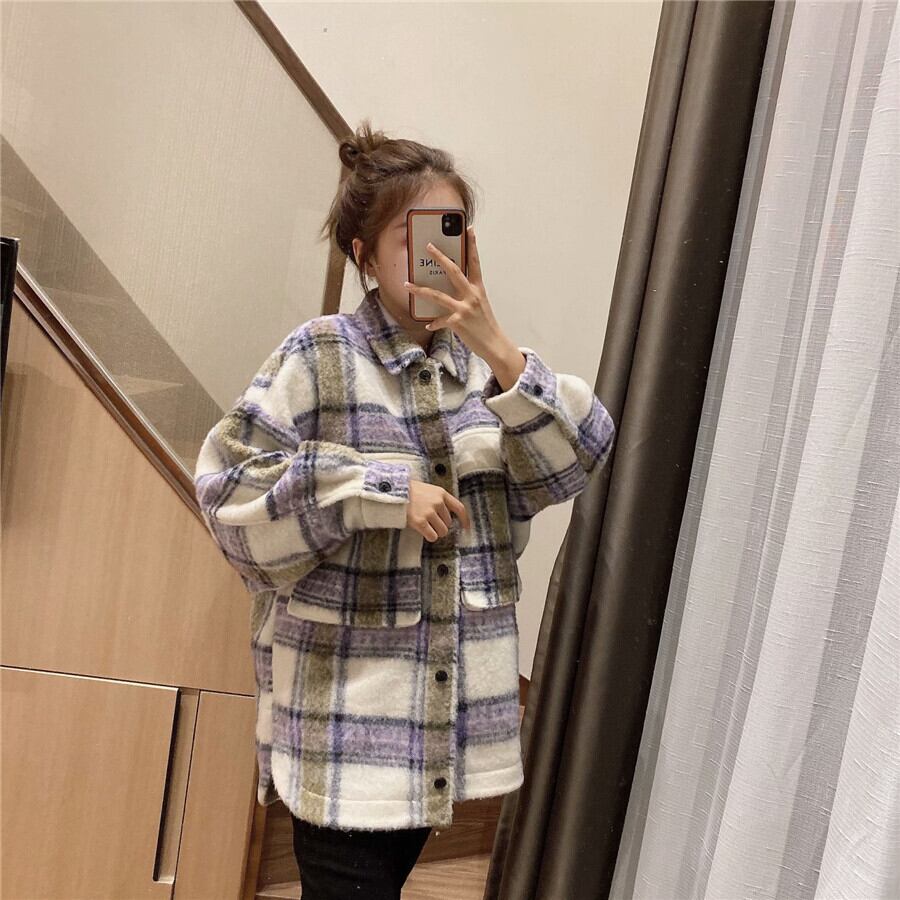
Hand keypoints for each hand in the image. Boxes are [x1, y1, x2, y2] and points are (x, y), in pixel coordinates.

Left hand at [403, 226, 514, 363]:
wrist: (495, 345)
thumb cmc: (485, 325)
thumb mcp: (480, 305)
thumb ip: (467, 295)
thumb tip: (450, 290)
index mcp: (478, 289)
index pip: (475, 262)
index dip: (472, 245)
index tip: (468, 229)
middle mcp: (472, 295)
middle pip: (454, 271)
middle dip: (440, 257)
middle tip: (428, 246)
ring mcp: (465, 308)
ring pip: (438, 295)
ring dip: (420, 290)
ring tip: (407, 284)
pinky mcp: (458, 322)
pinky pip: (440, 320)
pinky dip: (433, 322)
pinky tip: (428, 324)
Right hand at [406, 479, 471, 541]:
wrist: (393, 491)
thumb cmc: (410, 491)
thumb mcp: (428, 490)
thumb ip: (439, 500)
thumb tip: (448, 517)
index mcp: (441, 494)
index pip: (459, 508)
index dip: (465, 520)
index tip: (466, 528)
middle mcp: (438, 503)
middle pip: (449, 523)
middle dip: (441, 525)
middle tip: (430, 521)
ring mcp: (429, 512)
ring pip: (442, 531)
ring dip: (436, 532)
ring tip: (425, 525)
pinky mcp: (420, 522)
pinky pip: (432, 536)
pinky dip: (429, 536)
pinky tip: (423, 531)